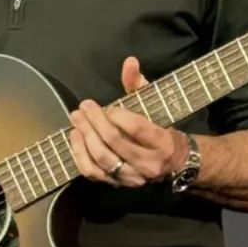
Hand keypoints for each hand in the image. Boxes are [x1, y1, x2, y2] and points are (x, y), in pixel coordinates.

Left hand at [68, 56, 190, 187]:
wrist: (172, 164)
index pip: (136, 127)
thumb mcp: (154, 105)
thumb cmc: (161, 130)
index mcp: (162, 142)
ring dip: (85, 137)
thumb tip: (129, 62)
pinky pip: (93, 172)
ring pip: (102, 158)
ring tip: (76, 120)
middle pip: (115, 142)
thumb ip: (139, 84)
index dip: (118, 115)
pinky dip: (80, 154)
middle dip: (95, 122)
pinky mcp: (118, 184)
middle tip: (83, 107)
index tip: (108, 107)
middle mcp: (148, 163)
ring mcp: (132, 176)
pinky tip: (75, 138)